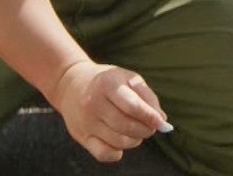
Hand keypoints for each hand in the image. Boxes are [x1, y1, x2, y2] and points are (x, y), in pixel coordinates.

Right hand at [52, 61, 167, 162]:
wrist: (71, 84)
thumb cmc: (106, 82)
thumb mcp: (127, 78)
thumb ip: (147, 96)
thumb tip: (161, 120)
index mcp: (106, 84)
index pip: (132, 106)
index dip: (150, 117)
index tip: (160, 122)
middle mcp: (93, 103)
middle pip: (127, 126)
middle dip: (145, 130)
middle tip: (150, 127)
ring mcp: (86, 121)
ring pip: (119, 142)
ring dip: (135, 140)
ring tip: (136, 132)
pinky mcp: (81, 136)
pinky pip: (105, 154)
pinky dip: (118, 152)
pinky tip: (120, 140)